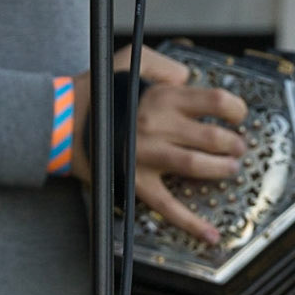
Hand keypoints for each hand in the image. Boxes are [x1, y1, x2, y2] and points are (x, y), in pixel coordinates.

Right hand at [70, 46, 246, 245]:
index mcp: (161, 97)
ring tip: (228, 169)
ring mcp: (148, 156)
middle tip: (237, 147)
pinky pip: (167, 206)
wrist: (57, 122)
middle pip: (214, 137)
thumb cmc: (92, 93)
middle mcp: (158, 126)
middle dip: (234, 144)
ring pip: (197, 166)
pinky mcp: (137, 181)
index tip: (237, 116)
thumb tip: (187, 78)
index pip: (217, 101)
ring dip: (220, 170)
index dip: (236, 110)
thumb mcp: (125, 60)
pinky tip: (210, 234)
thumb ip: (160, 63)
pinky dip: (191, 223)